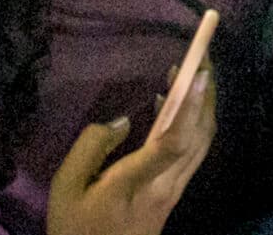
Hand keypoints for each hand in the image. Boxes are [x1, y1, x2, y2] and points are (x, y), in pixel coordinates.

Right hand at [47, 11, 218, 234]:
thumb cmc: (76, 230)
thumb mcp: (66, 188)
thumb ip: (90, 147)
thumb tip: (123, 121)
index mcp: (136, 184)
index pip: (173, 143)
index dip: (190, 106)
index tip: (199, 73)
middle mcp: (165, 187)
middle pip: (200, 136)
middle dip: (206, 93)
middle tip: (203, 54)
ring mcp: (173, 193)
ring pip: (202, 144)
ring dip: (204, 105)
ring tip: (193, 71)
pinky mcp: (173, 195)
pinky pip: (192, 152)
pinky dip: (193, 123)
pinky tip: (172, 104)